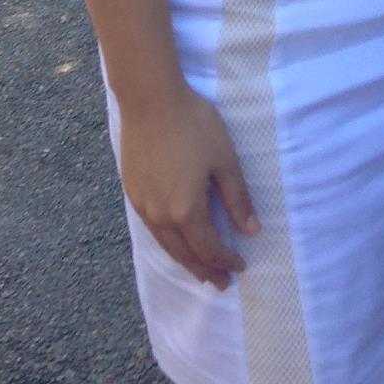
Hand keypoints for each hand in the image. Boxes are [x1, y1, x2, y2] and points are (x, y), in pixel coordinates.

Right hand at [118, 86, 258, 287]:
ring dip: (185, 260)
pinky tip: (175, 241)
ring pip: (166, 245)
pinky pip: (152, 230)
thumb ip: (238, 198)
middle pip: (185, 254)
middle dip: (205, 270)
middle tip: (220, 284)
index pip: (209, 247)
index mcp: (186, 210)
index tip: (240, 268)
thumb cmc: (193, 125)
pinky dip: (168, 243)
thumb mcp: (225, 159)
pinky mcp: (132, 193)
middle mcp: (161, 215)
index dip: (225, 260)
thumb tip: (251, 231)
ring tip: (200, 270)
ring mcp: (143, 206)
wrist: (150, 100)